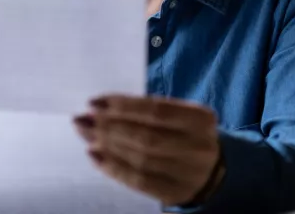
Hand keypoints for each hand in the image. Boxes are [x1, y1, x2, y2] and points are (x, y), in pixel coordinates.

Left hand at [74, 95, 223, 205]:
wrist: (212, 171)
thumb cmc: (185, 134)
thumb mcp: (179, 116)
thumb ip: (148, 110)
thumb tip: (101, 107)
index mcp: (200, 119)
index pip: (156, 109)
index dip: (122, 105)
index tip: (94, 102)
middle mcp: (198, 146)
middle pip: (146, 136)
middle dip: (109, 126)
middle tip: (83, 119)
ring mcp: (188, 173)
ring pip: (140, 159)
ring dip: (107, 146)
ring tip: (85, 135)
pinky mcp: (175, 192)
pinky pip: (139, 181)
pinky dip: (113, 167)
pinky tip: (95, 156)